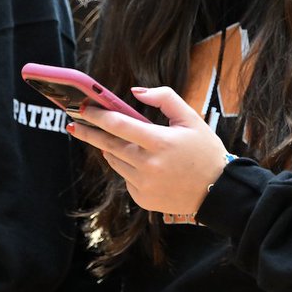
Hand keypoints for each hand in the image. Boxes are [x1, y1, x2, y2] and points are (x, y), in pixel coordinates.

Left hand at [67, 86, 229, 216]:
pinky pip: (126, 178)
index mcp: (160, 142)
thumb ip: (164, 98)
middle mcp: (149, 165)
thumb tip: (135, 92)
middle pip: (108, 145)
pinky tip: (139, 162)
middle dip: (88, 132)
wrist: (218, 192)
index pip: (119, 125)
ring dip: (109, 149)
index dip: (97, 115)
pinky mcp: (143, 199)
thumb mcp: (191, 118)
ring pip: (115, 162)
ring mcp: (144, 185)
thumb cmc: (205, 151)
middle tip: (73, 123)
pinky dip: (127, 167)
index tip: (84, 107)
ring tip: (105, 138)